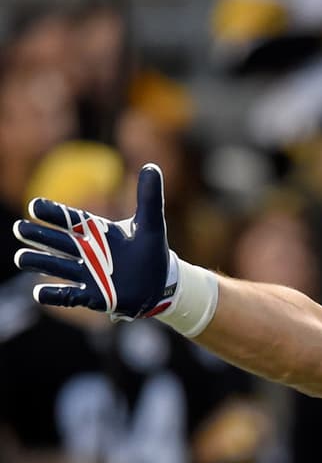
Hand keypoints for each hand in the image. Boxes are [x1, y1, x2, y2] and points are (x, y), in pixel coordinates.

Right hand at [13, 164, 174, 318]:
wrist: (161, 284)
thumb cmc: (152, 251)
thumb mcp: (152, 224)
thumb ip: (149, 198)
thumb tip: (152, 166)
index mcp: (98, 233)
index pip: (72, 220)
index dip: (55, 214)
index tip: (36, 206)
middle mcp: (88, 252)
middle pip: (59, 242)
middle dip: (39, 236)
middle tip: (20, 229)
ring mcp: (89, 275)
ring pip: (58, 267)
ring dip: (41, 262)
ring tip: (22, 258)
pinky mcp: (93, 296)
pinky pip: (69, 297)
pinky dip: (54, 295)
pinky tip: (38, 293)